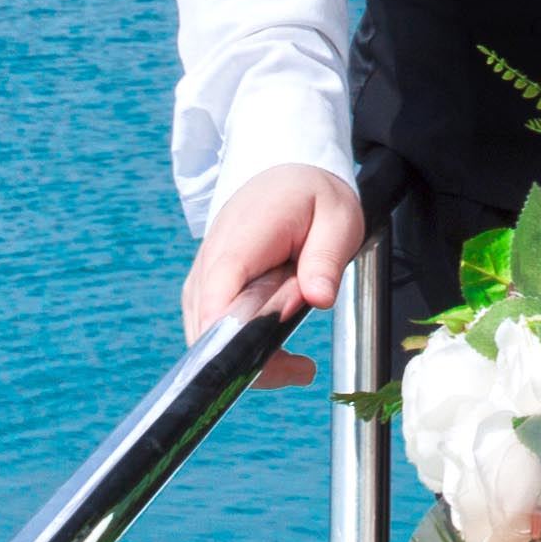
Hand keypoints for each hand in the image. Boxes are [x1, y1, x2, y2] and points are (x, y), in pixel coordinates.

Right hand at [179, 165, 365, 384]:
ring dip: (250, 359)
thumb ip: (326, 259)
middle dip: (250, 362)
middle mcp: (210, 264)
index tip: (270, 364)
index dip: (232, 343)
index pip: (216, 303)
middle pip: (208, 332)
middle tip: (303, 369)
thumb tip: (318, 298)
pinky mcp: (207, 289)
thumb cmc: (310, 195)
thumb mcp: (337, 218)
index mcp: (239, 243)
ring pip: (208, 338)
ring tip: (300, 366)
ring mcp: (203, 278)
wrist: (285, 172)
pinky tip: (278, 351)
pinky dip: (243, 348)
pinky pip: (214, 330)